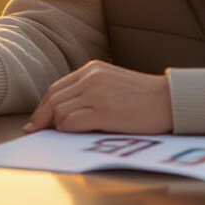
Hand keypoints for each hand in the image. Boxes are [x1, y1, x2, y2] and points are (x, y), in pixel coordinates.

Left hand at [23, 60, 171, 133]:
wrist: (169, 100)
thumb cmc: (143, 97)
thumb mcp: (112, 82)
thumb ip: (88, 90)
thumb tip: (63, 111)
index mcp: (92, 69)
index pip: (56, 87)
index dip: (43, 106)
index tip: (35, 121)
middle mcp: (91, 78)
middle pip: (53, 99)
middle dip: (41, 118)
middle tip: (35, 131)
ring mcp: (97, 94)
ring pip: (59, 111)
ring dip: (56, 125)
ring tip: (60, 134)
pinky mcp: (105, 112)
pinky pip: (72, 122)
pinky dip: (65, 129)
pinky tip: (70, 133)